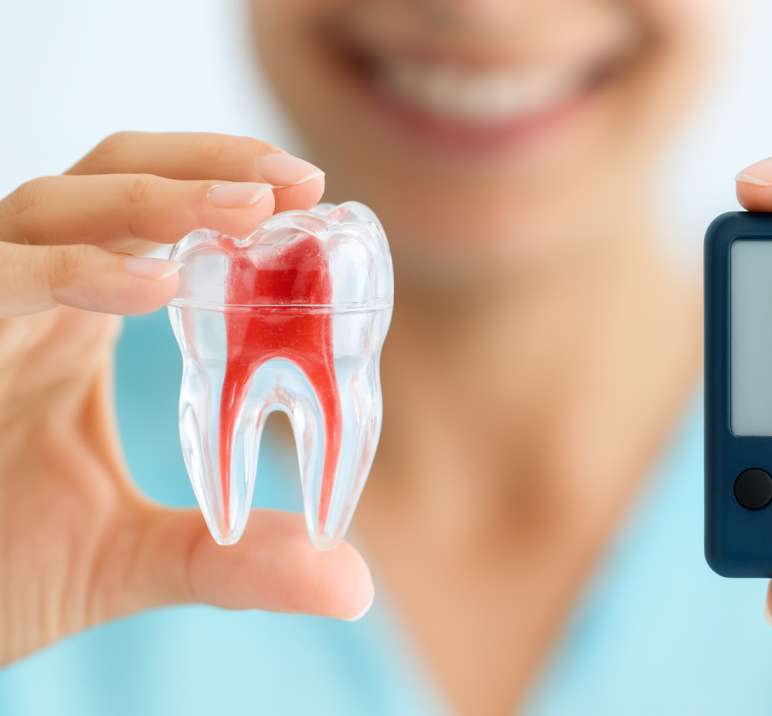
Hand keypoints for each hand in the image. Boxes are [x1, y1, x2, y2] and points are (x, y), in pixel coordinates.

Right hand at [0, 132, 372, 664]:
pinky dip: (70, 271)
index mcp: (82, 320)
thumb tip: (351, 585)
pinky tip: (154, 286)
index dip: (226, 189)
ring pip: (50, 204)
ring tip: (249, 211)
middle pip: (111, 177)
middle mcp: (30, 296)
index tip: (311, 194)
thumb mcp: (133, 560)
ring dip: (154, 198)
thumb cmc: (1, 567)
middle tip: (300, 181)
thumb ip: (232, 561)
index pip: (156, 219)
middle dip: (205, 164)